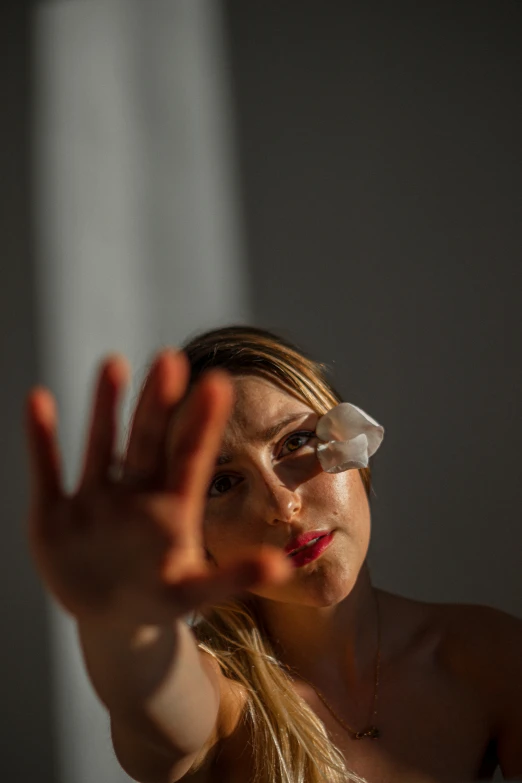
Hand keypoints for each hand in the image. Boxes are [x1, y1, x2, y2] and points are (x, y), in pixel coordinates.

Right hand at [25, 351, 290, 625]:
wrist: (112, 616)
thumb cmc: (161, 596)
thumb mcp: (195, 591)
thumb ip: (233, 577)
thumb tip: (283, 568)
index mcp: (173, 507)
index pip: (191, 457)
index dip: (203, 423)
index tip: (218, 382)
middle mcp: (137, 491)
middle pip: (149, 439)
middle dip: (158, 402)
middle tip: (170, 360)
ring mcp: (97, 498)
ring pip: (102, 444)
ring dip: (106, 406)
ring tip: (113, 363)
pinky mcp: (56, 511)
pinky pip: (48, 470)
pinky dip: (42, 439)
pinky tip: (39, 399)